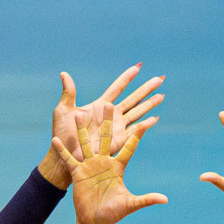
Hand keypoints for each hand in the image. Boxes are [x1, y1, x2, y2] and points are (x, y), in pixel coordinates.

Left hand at [41, 65, 164, 188]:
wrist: (63, 156)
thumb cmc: (61, 134)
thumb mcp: (63, 111)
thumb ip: (68, 92)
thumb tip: (64, 73)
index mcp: (99, 106)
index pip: (117, 88)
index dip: (127, 78)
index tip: (139, 67)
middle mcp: (111, 116)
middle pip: (133, 99)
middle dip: (146, 89)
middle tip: (161, 78)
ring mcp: (115, 128)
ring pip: (137, 113)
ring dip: (149, 104)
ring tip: (162, 95)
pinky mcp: (117, 141)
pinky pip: (133, 132)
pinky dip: (144, 125)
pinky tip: (154, 118)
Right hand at [52, 103, 166, 223]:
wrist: (95, 221)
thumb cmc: (114, 213)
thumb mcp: (130, 205)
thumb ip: (146, 200)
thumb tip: (165, 199)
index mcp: (118, 167)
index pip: (129, 147)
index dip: (137, 135)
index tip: (145, 120)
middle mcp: (104, 162)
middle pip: (106, 137)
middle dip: (107, 122)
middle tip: (109, 104)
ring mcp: (90, 166)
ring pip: (86, 143)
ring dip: (82, 130)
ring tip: (79, 114)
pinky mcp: (78, 173)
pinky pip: (69, 159)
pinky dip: (62, 150)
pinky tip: (55, 139)